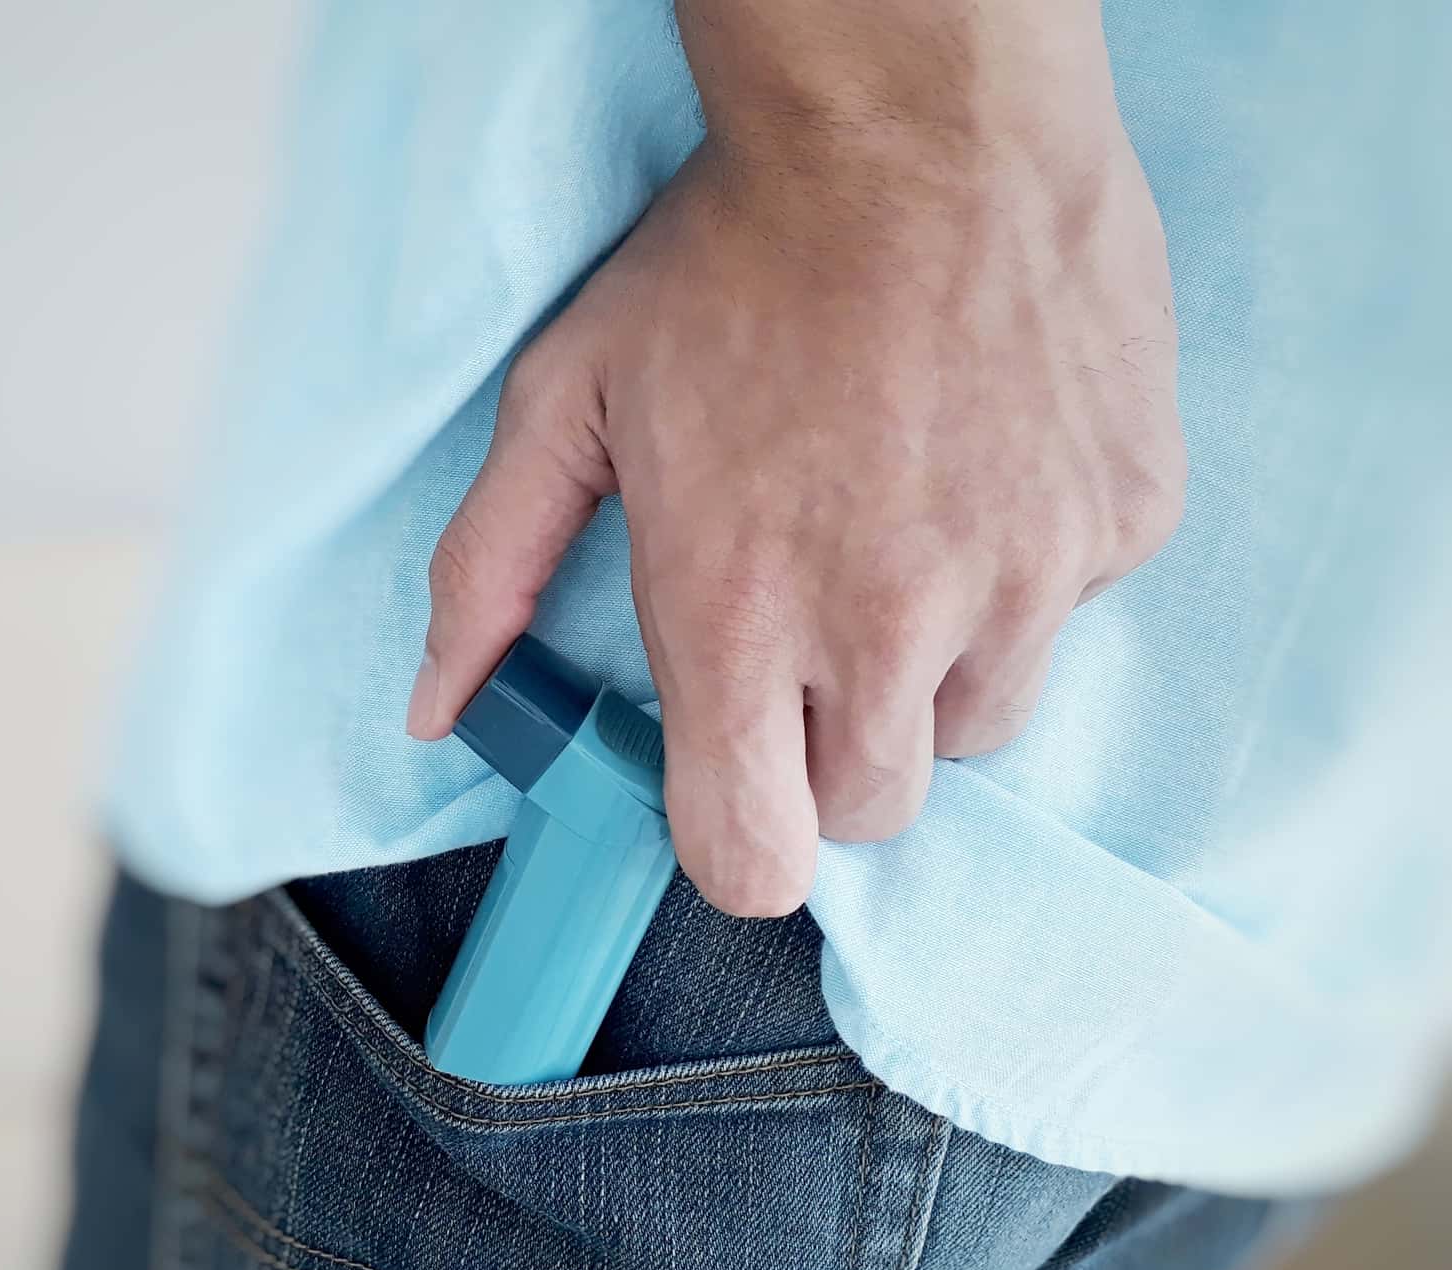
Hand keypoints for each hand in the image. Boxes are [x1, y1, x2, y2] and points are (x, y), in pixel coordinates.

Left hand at [406, 1, 1185, 916]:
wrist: (916, 118)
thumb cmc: (727, 258)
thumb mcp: (568, 403)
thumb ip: (490, 573)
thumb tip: (436, 709)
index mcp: (742, 619)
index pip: (752, 862)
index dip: (736, 838)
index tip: (729, 780)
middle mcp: (892, 627)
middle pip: (869, 813)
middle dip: (826, 750)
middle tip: (805, 624)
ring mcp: (1028, 579)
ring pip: (976, 725)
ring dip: (928, 670)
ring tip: (890, 530)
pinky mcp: (1123, 521)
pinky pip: (1066, 612)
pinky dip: (1019, 570)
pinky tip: (974, 463)